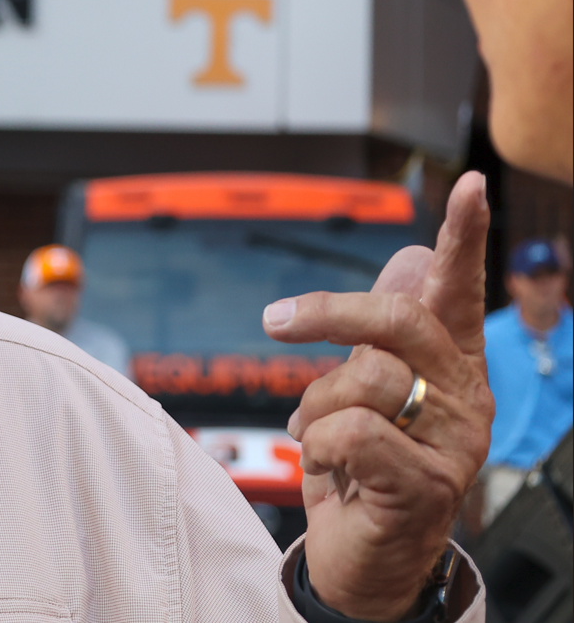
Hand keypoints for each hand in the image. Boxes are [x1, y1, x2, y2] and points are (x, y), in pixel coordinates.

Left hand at [262, 171, 493, 620]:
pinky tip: (329, 470)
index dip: (464, 237)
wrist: (365, 560)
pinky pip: (351, 433)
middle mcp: (466, 398)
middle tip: (276, 321)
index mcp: (452, 365)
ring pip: (367, 378)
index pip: (459, 291)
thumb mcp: (366, 389)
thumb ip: (383, 331)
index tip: (470, 185)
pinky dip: (317, 447)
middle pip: (400, 319)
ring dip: (315, 404)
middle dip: (328, 313)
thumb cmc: (362, 466)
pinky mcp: (427, 485)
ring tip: (315, 435)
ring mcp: (454, 444)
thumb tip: (407, 253)